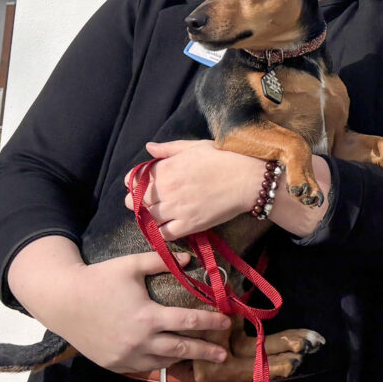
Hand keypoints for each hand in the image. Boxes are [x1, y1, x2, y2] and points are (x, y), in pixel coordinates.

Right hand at [6, 235, 231, 374]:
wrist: (62, 301)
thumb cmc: (99, 279)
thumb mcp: (131, 265)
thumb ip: (162, 261)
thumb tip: (190, 259)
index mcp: (148, 317)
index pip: (188, 322)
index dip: (210, 323)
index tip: (226, 323)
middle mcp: (139, 341)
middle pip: (181, 349)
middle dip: (205, 352)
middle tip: (223, 355)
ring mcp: (125, 356)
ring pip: (162, 362)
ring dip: (182, 358)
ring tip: (199, 356)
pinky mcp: (113, 364)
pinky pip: (143, 367)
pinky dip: (159, 363)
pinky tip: (168, 358)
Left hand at [128, 139, 265, 237]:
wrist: (249, 179)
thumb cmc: (224, 158)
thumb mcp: (196, 146)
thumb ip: (169, 149)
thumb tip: (149, 147)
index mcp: (166, 168)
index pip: (133, 180)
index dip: (134, 183)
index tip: (142, 184)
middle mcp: (166, 189)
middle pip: (135, 201)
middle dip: (138, 200)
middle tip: (150, 200)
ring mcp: (176, 209)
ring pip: (148, 218)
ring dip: (150, 216)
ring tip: (160, 212)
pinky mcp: (189, 225)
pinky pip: (164, 234)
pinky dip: (162, 232)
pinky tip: (169, 225)